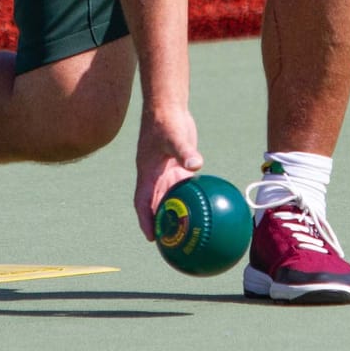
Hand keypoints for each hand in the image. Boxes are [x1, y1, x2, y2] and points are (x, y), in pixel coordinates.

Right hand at [133, 107, 202, 240]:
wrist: (168, 106)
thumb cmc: (167, 121)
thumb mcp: (175, 136)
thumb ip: (185, 151)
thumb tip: (196, 165)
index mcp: (147, 173)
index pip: (143, 202)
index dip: (145, 220)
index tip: (152, 238)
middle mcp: (155, 176)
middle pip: (156, 205)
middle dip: (161, 224)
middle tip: (171, 244)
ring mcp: (167, 172)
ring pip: (171, 198)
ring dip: (177, 214)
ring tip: (188, 233)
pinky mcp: (178, 167)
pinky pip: (185, 187)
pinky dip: (192, 198)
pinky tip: (206, 209)